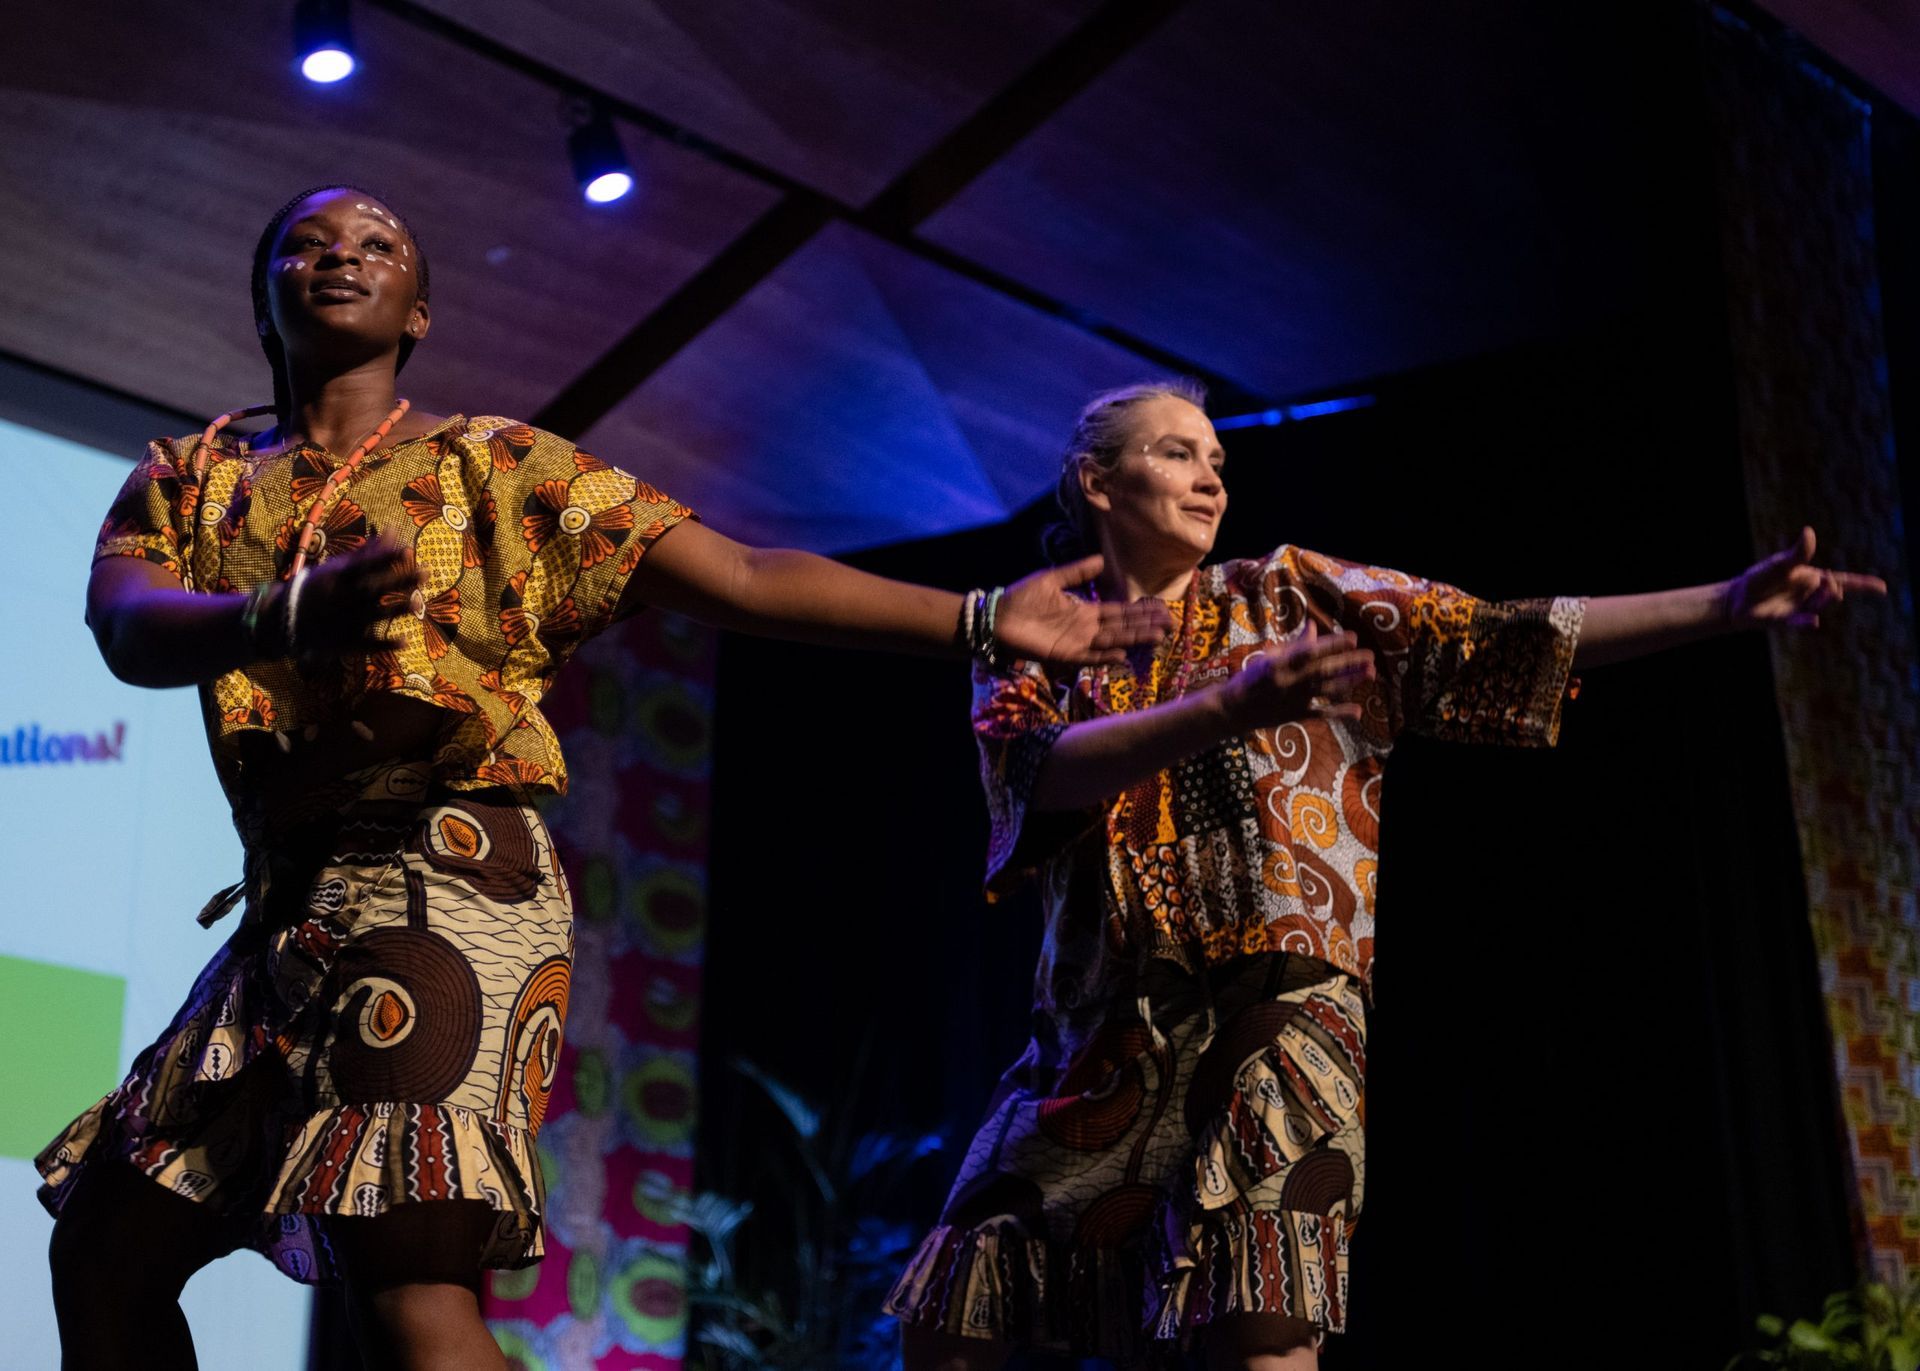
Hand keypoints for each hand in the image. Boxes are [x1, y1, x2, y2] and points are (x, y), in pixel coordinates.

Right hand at [288, 540, 425, 657]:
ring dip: (396, 609)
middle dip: (399, 580)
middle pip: (374, 588)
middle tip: (425, 572)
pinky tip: (405, 641)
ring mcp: (344, 621)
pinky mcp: (345, 642)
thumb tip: (393, 532)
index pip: (364, 566)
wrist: (286, 620)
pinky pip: (367, 644)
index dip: (385, 558)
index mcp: (338, 578)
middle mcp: (342, 598)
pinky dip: (385, 644)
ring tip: (417, 604)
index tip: (407, 550)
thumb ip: (365, 553)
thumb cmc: (320, 588)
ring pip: (373, 615)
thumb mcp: (337, 569)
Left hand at [993, 555, 1171, 665]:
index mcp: (1084, 611)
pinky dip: (1105, 655)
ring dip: (1133, 639)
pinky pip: (1089, 656)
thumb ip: (1077, 572)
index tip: (1162, 609)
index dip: (1140, 611)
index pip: (1119, 612)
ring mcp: (1076, 642)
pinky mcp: (1063, 654)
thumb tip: (1102, 559)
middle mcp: (1085, 628)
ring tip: (1156, 637)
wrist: (996, 617)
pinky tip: (1122, 653)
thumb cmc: (1021, 598)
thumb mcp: (1052, 579)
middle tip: (1170, 625)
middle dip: (1145, 626)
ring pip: (1112, 641)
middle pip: (1122, 627)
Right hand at [1218, 622, 1375, 729]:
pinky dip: (1339, 714)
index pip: (1311, 651)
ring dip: (1350, 681)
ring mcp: (1294, 700)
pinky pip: (1322, 715)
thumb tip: (1314, 626)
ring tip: (1370, 673)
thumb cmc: (1253, 677)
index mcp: (1280, 663)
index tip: (1353, 637)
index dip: (1333, 644)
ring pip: (1327, 690)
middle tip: (1370, 655)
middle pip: (1324, 670)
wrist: (1234, 709)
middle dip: (1348, 662)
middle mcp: (1289, 681)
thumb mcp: (1270, 656)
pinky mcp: (1297, 715)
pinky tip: (1358, 711)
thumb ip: (1295, 644)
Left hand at [1723, 527, 1886, 629]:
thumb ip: (1798, 552)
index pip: (1844, 581)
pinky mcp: (1787, 621)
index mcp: (1813, 578)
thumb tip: (1809, 531)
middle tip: (1830, 583)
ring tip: (1824, 591)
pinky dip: (1808, 623)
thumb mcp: (1781, 563)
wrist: (1738, 598)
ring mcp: (1800, 609)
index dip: (1864, 584)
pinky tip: (1814, 622)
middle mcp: (1810, 595)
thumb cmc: (1761, 578)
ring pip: (1820, 607)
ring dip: (1823, 600)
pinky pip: (1802, 623)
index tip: (1884, 588)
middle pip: (1834, 593)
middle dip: (1835, 589)